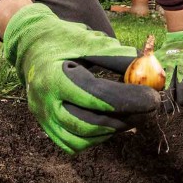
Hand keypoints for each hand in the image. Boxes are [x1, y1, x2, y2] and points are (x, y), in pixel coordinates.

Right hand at [2, 3, 159, 153]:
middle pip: (89, 123)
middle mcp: (45, 101)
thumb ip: (115, 55)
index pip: (97, 96)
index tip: (152, 97)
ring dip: (112, 130)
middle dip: (124, 119)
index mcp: (54, 77)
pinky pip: (73, 143)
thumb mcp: (87, 40)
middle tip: (147, 109)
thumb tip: (145, 65)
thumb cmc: (62, 39)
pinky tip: (111, 124)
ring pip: (81, 138)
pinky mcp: (46, 126)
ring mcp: (43, 117)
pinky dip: (96, 138)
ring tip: (133, 116)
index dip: (128, 99)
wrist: (31, 45)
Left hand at [155, 27, 182, 110]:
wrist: (180, 33)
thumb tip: (133, 75)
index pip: (163, 82)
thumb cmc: (168, 49)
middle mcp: (175, 64)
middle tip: (170, 110)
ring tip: (182, 102)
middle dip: (172, 96)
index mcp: (165, 65)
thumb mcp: (157, 56)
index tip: (160, 106)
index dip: (162, 94)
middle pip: (173, 82)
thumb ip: (147, 63)